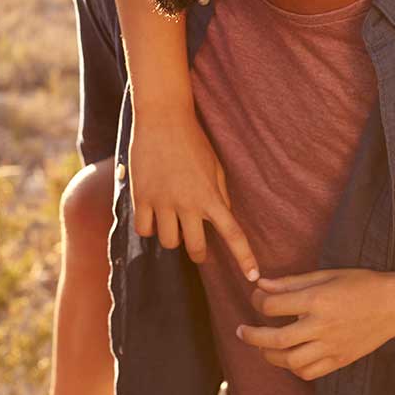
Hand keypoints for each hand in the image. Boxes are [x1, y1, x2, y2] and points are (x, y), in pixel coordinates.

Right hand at [129, 106, 259, 279]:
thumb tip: (223, 217)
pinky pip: (144, 230)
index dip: (244, 258)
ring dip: (173, 236)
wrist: (163, 118)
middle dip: (199, 253)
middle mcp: (188, 204)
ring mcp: (163, 202)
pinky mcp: (141, 197)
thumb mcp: (216, 166)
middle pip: (195, 248)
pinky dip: (149, 228)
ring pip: (168, 242)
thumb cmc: (193, 140)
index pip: (233, 234)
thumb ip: (220, 195)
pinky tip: (152, 216)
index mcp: (211, 196)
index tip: (253, 277)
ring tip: (172, 222)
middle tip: (198, 248)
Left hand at [237, 269, 394, 380]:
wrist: (394, 305)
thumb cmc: (361, 284)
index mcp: (317, 300)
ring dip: (270, 355)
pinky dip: (293, 367)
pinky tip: (289, 357)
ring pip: (290, 361)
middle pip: (276, 338)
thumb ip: (291, 282)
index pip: (273, 306)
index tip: (256, 298)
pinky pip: (309, 372)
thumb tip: (261, 284)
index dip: (257, 301)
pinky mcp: (339, 360)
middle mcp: (321, 326)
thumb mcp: (326, 275)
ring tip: (263, 346)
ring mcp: (331, 346)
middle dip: (252, 336)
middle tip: (241, 331)